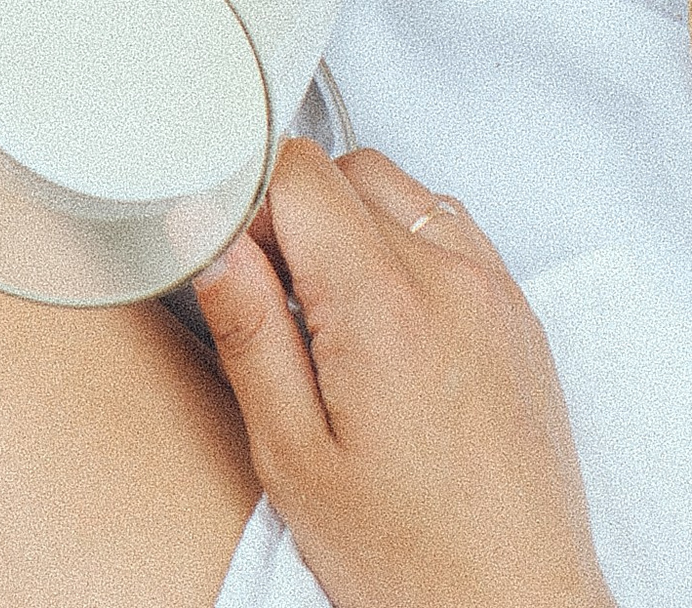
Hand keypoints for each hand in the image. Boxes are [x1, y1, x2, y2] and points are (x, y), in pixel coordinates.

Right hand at [193, 141, 611, 607]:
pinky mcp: (521, 318)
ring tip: (336, 320)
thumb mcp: (294, 457)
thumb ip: (247, 332)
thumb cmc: (412, 559)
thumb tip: (208, 239)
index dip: (251, 204)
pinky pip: (452, 231)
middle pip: (347, 170)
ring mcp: (495, 294)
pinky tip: (389, 326)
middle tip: (281, 304)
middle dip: (298, 215)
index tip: (238, 261)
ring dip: (355, 226)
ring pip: (401, 191)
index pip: (299, 171)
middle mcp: (450, 280)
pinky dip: (409, 248)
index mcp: (383, 305)